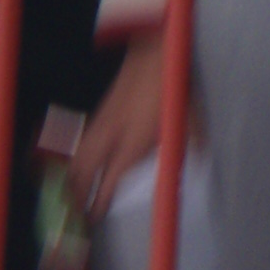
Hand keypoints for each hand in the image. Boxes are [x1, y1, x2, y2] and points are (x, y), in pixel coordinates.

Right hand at [69, 35, 177, 223]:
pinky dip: (75, 157)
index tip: (94, 218)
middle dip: (75, 193)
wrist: (153, 51)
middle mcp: (110, 134)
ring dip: (71, 176)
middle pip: (82, 170)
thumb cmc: (172, 87)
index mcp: (131, 143)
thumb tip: (199, 167)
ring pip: (77, 154)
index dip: (99, 202)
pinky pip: (81, 141)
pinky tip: (78, 164)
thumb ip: (190, 148)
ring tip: (69, 194)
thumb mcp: (189, 122)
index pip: (109, 181)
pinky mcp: (100, 111)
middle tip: (74, 212)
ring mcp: (101, 121)